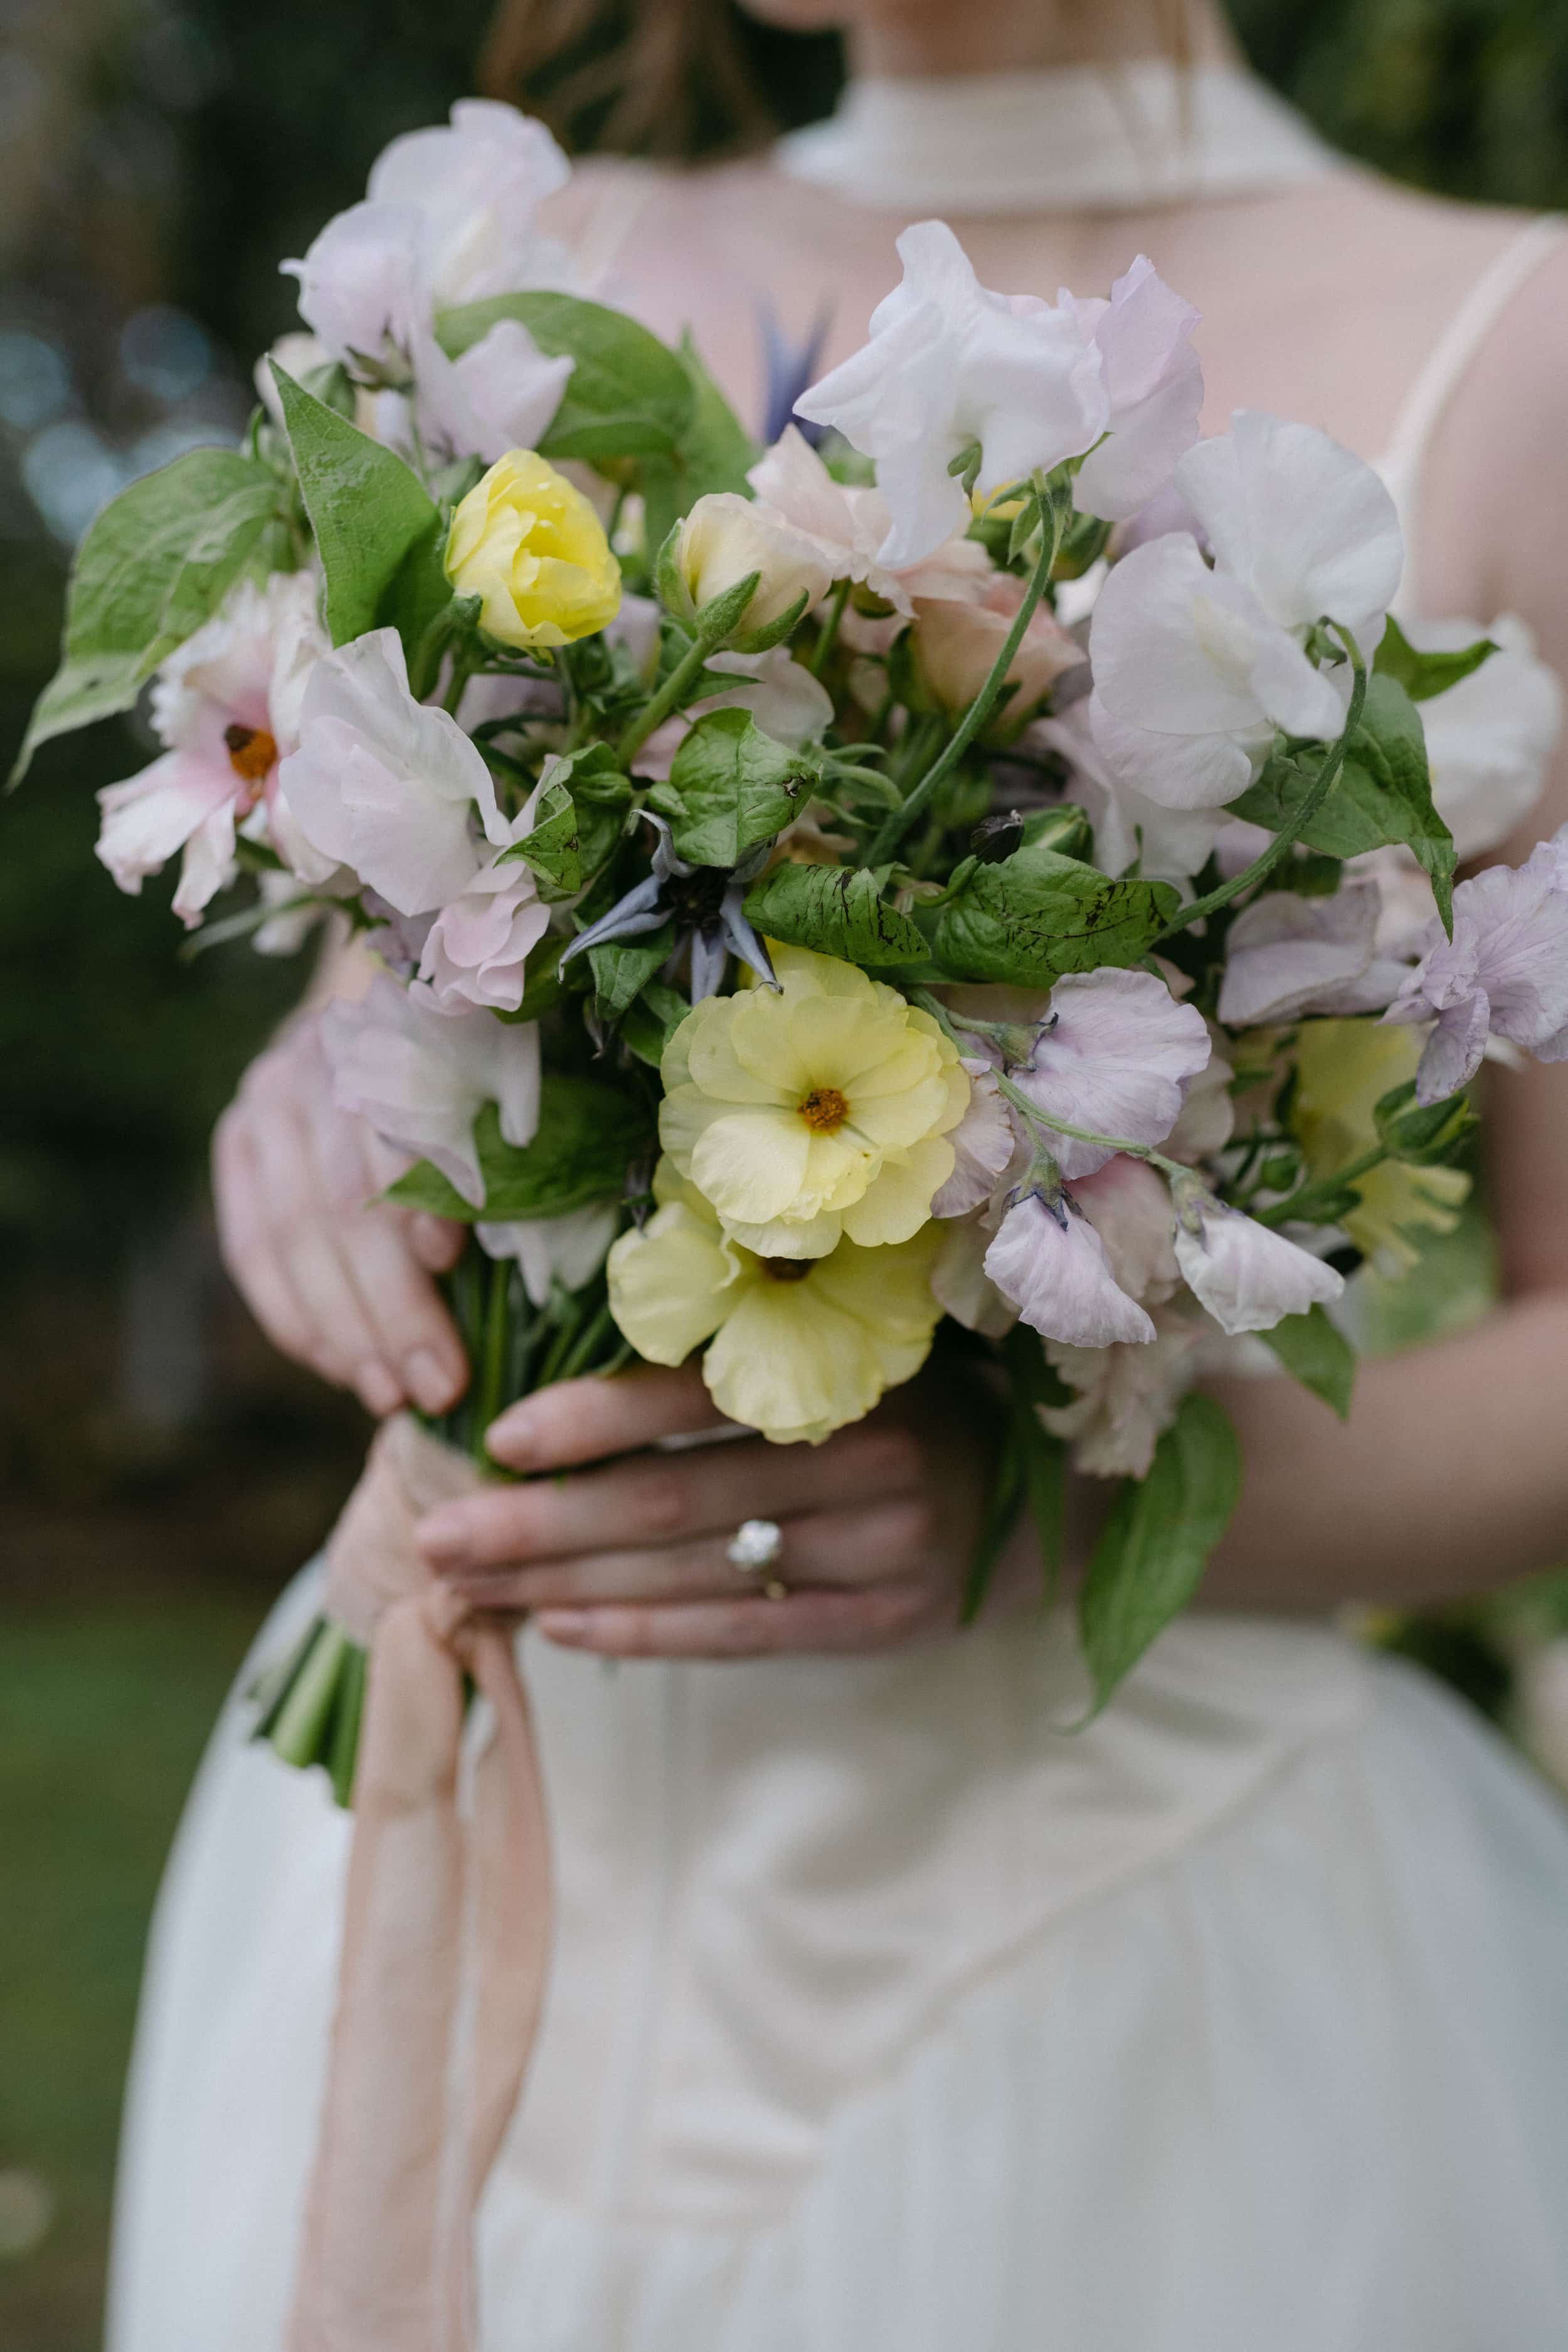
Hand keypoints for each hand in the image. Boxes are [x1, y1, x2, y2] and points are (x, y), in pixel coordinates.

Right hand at [212, 1019, 468, 1416]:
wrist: (380, 1019)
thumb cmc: (470, 1078)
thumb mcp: (495, 1096)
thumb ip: (502, 1158)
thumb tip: (527, 1263)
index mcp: (393, 1034)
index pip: (397, 1131)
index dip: (418, 1199)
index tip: (452, 1268)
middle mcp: (314, 1062)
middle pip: (342, 1201)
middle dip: (391, 1306)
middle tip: (440, 1386)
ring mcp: (263, 1101)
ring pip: (291, 1235)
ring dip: (343, 1331)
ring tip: (391, 1396)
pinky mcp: (234, 1143)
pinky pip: (251, 1250)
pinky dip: (296, 1319)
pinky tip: (339, 1369)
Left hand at [414, 1361, 997, 1657]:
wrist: (1046, 1495)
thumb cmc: (910, 1404)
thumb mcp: (845, 1355)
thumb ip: (739, 1362)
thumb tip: (566, 1389)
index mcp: (853, 1368)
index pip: (699, 1395)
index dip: (593, 1418)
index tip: (498, 1438)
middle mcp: (872, 1459)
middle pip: (673, 1499)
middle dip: (539, 1522)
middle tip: (436, 1536)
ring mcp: (884, 1550)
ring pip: (693, 1571)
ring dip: (564, 1583)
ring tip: (469, 1586)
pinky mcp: (886, 1623)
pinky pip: (742, 1632)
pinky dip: (644, 1631)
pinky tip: (561, 1628)